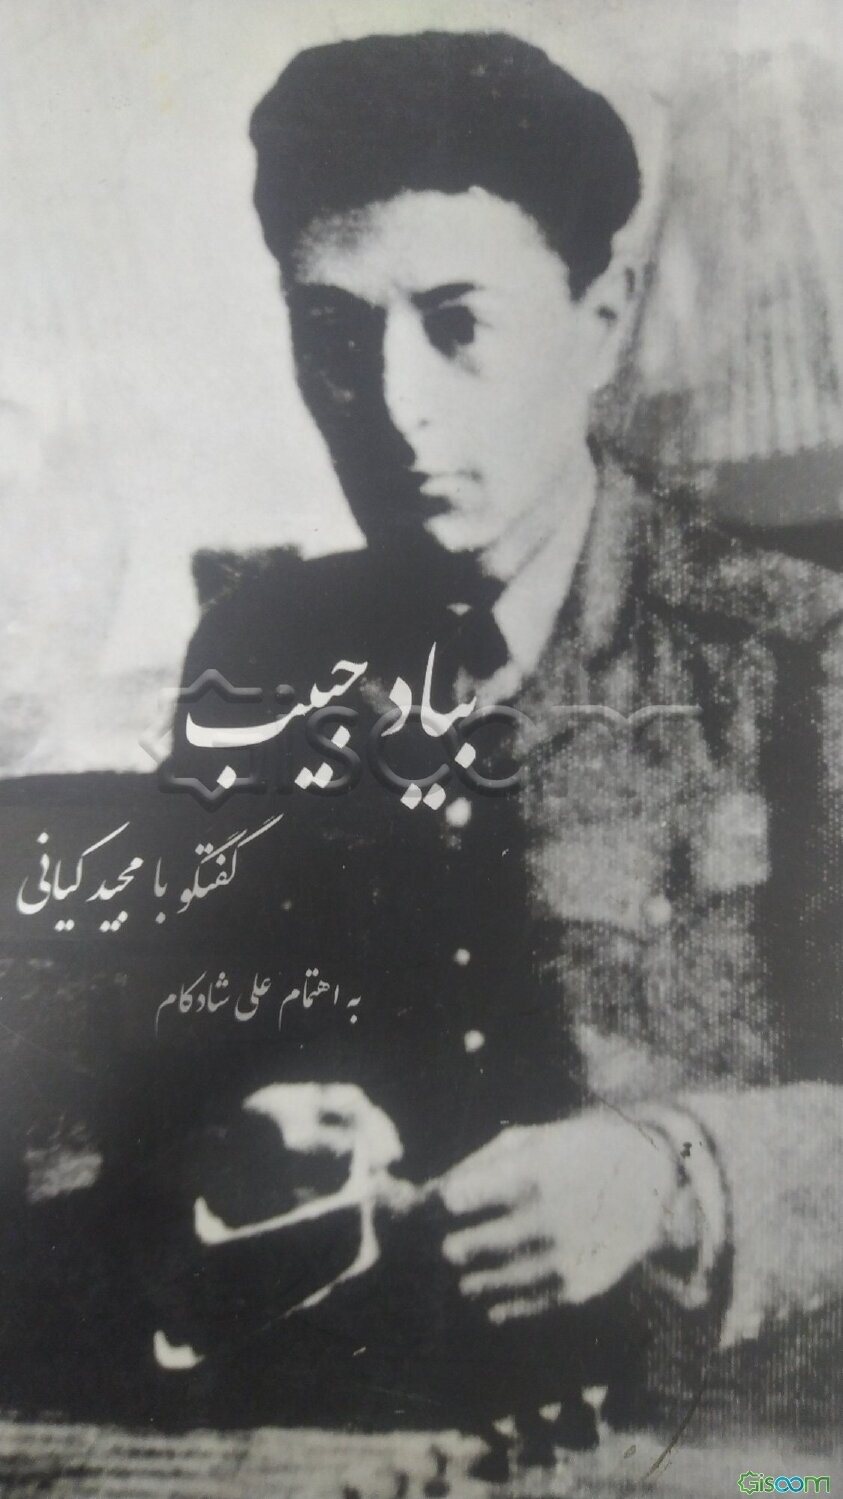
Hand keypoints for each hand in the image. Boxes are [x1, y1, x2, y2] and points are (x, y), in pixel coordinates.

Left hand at [437, 1110, 680, 1321]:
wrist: (651, 1176)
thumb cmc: (575, 1150)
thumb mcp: (529, 1141)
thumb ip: (476, 1165)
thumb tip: (429, 1197)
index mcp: (527, 1174)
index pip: (455, 1200)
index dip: (434, 1208)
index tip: (433, 1211)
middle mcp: (544, 1218)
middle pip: (466, 1246)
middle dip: (451, 1247)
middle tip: (446, 1249)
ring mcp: (562, 1256)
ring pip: (491, 1281)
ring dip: (472, 1281)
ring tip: (465, 1278)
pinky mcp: (579, 1286)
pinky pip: (526, 1304)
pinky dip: (503, 1306)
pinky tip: (491, 1305)